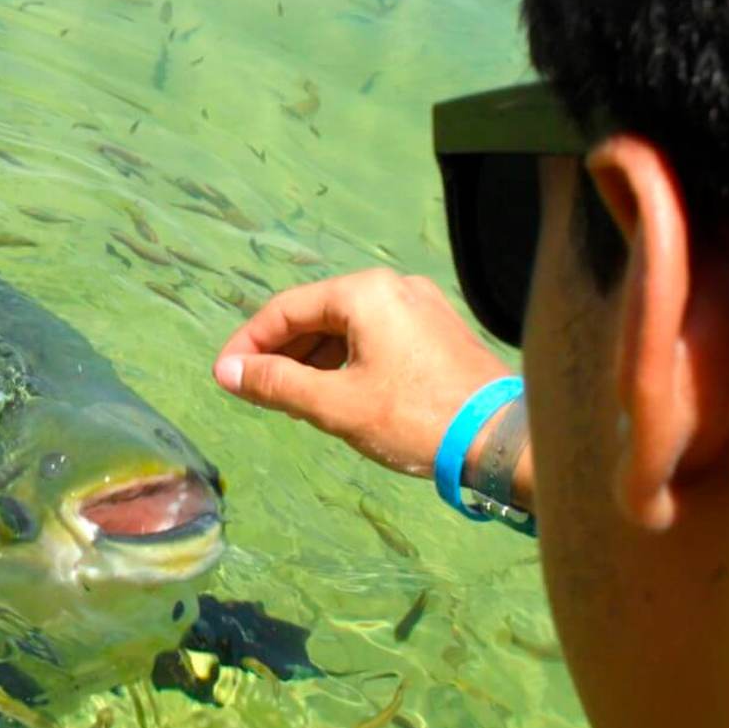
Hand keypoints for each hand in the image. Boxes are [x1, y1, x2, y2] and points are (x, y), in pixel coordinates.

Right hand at [213, 270, 512, 479]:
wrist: (503, 440)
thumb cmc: (414, 418)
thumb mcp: (335, 405)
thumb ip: (276, 384)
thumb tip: (227, 372)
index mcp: (365, 292)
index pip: (286, 309)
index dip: (248, 344)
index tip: (226, 377)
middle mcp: (393, 287)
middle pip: (317, 314)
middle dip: (281, 353)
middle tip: (254, 391)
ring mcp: (421, 307)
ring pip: (347, 327)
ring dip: (312, 360)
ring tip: (290, 398)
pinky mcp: (438, 332)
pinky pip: (375, 337)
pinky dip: (345, 361)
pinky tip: (335, 392)